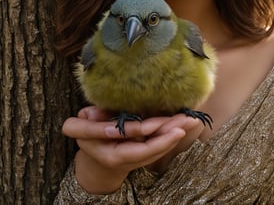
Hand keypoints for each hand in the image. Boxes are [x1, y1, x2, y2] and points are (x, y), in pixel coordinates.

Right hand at [62, 106, 204, 193]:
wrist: (95, 158)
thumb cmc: (87, 136)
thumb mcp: (82, 128)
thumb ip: (89, 121)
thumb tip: (90, 113)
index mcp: (112, 155)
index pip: (133, 145)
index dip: (147, 133)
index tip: (160, 124)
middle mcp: (126, 160)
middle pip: (152, 148)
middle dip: (170, 134)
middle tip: (186, 121)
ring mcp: (137, 159)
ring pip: (160, 148)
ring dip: (175, 133)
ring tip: (191, 120)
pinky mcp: (145, 153)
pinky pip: (160, 145)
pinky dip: (172, 134)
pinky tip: (184, 124)